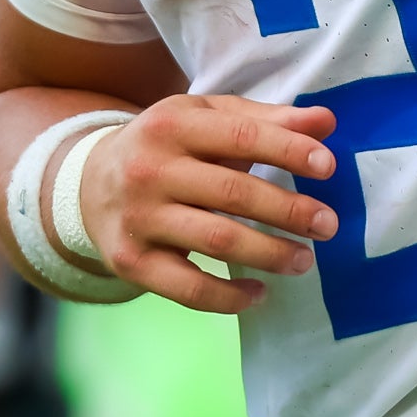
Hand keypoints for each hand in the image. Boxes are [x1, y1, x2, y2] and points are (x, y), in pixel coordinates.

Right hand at [73, 95, 339, 314]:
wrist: (88, 184)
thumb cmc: (167, 147)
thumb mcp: (206, 119)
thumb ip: (265, 121)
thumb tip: (326, 122)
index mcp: (172, 125)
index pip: (240, 137)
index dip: (287, 151)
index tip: (329, 167)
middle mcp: (150, 170)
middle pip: (232, 193)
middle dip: (288, 210)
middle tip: (328, 225)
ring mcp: (139, 219)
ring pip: (216, 240)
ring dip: (269, 253)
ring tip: (304, 260)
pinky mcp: (131, 262)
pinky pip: (188, 288)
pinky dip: (229, 297)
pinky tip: (259, 292)